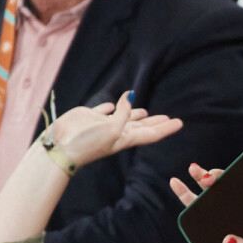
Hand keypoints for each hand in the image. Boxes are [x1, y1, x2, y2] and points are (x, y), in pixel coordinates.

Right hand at [51, 92, 182, 166]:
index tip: (180, 122)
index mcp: (126, 139)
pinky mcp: (90, 116)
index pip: (152, 133)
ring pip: (124, 117)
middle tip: (170, 118)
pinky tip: (116, 103)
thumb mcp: (111, 129)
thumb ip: (123, 113)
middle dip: (156, 123)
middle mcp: (117, 132)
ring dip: (136, 115)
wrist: (62, 147)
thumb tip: (131, 95)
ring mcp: (103, 124)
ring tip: (146, 112)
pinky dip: (113, 106)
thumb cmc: (88, 142)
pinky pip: (105, 110)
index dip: (166, 128)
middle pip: (142, 127)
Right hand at [168, 168, 242, 242]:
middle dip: (215, 178)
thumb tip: (228, 240)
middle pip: (224, 190)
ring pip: (207, 195)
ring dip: (199, 180)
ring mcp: (218, 219)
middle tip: (206, 176)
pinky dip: (184, 195)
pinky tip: (175, 182)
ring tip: (192, 168)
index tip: (226, 178)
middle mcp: (234, 214)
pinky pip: (192, 209)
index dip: (235, 182)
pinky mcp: (203, 227)